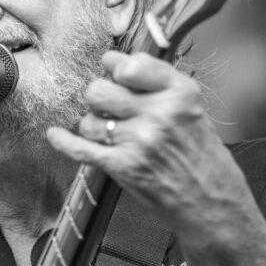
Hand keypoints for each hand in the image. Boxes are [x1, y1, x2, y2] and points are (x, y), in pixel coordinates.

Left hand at [47, 51, 248, 241]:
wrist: (211, 202)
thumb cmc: (201, 157)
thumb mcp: (193, 110)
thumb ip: (159, 86)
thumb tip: (114, 63)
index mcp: (180, 93)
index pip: (130, 64)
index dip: (115, 67)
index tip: (114, 73)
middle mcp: (159, 113)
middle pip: (100, 90)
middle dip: (98, 99)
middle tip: (109, 109)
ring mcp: (140, 141)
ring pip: (89, 120)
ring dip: (93, 127)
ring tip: (110, 135)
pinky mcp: (125, 167)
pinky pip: (81, 149)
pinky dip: (63, 142)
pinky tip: (55, 135)